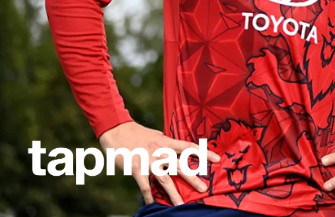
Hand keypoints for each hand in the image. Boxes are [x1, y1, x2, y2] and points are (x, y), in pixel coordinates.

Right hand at [98, 121, 219, 205]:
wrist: (117, 130)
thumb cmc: (138, 133)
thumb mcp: (157, 135)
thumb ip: (168, 144)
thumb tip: (179, 151)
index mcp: (167, 142)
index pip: (190, 147)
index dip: (204, 153)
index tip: (217, 159)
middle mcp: (160, 152)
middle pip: (180, 166)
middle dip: (192, 178)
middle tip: (203, 188)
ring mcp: (149, 161)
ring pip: (164, 180)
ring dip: (173, 193)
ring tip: (181, 204)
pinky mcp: (136, 169)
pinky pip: (145, 186)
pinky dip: (149, 196)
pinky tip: (153, 204)